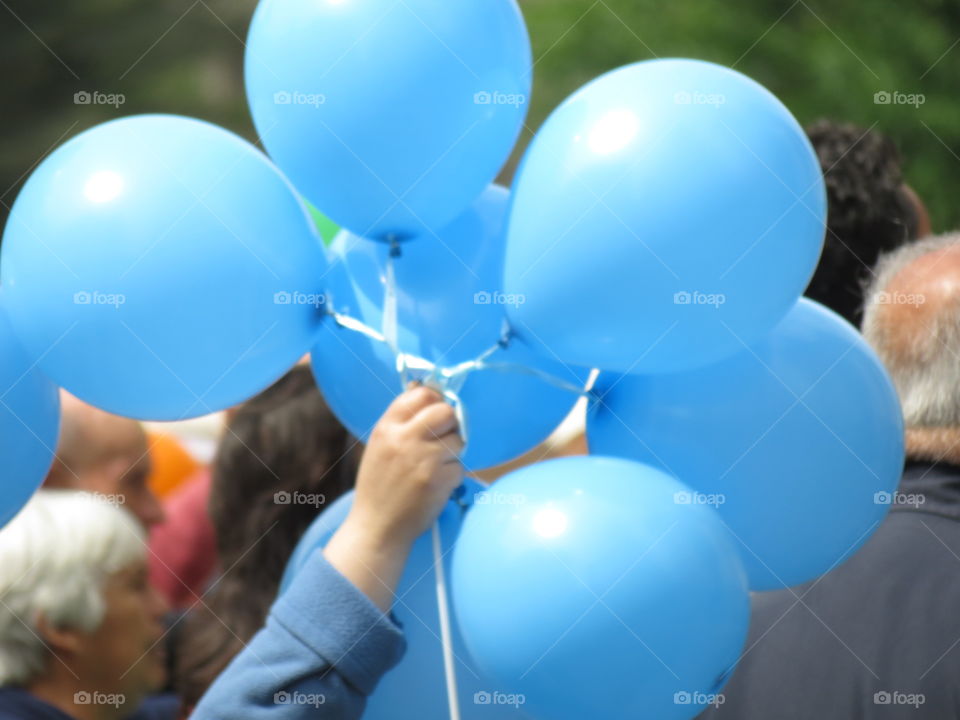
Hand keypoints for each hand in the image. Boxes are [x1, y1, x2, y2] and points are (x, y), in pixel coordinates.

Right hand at [324, 386, 463, 609]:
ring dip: (453, 453)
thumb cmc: (380, 486)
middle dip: (451, 423)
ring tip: (436, 467)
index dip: (434, 400)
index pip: (421, 394)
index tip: (436, 412)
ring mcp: (424, 459)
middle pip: (446, 411)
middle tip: (445, 438)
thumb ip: (401, 422)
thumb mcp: (380, 446)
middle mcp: (405, 439)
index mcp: (387, 428)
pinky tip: (437, 486)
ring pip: (458, 440)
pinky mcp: (439, 480)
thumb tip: (425, 389)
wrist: (377, 528)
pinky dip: (453, 476)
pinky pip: (460, 467)